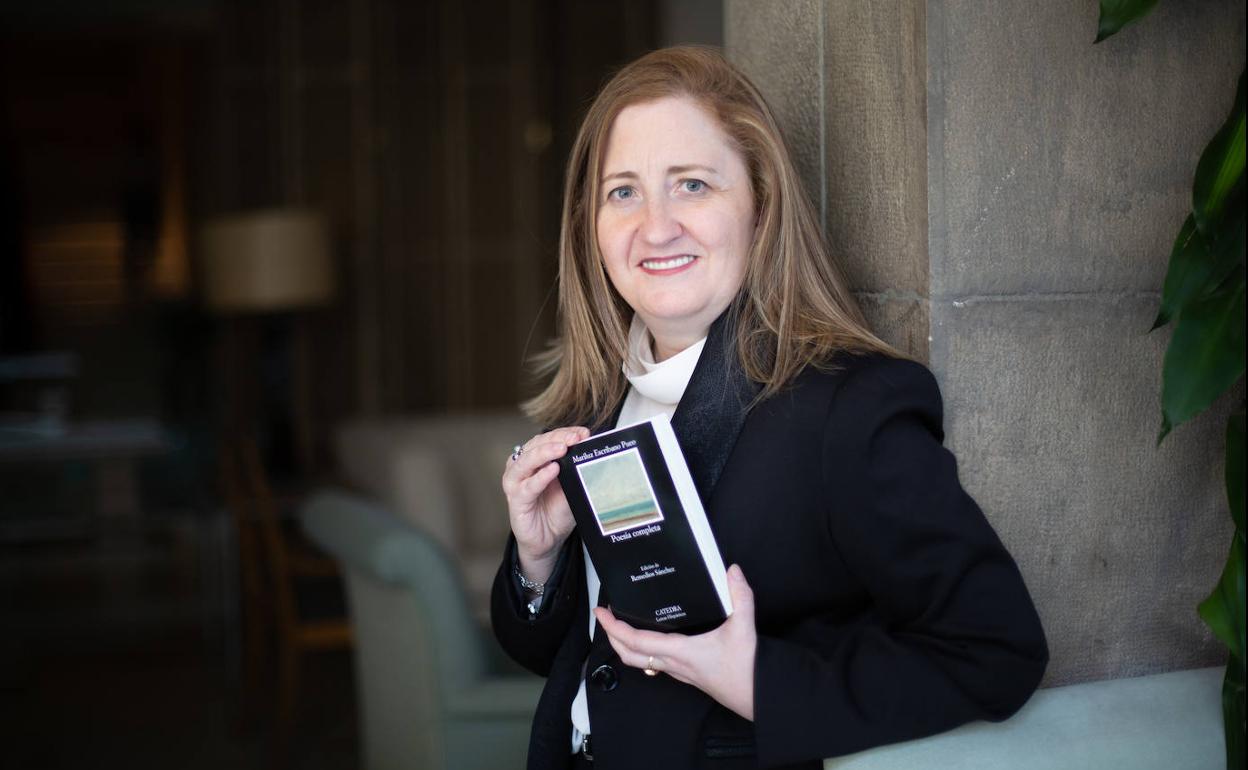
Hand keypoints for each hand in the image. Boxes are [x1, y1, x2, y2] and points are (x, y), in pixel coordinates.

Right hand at [501, 426, 590, 580]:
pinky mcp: (516, 500)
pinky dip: (540, 477)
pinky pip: (527, 486)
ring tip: (562, 449)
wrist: (548, 539)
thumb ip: (574, 469)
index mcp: (534, 459)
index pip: (548, 439)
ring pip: (527, 461)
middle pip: (536, 445)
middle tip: (575, 438)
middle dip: (557, 439)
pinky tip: (553, 470)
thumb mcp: (570, 486)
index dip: (565, 433)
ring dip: (545, 452)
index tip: (583, 433)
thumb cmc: (556, 510)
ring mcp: (516, 483)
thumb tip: (589, 450)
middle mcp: (522, 467)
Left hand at [594, 564, 757, 720]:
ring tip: (621, 626)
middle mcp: (674, 664)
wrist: (758, 697)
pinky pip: (656, 664)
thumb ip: (740, 597)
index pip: (637, 642)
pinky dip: (644, 651)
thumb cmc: (747, 669)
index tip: (601, 614)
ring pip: (641, 662)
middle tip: (604, 618)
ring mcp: (679, 672)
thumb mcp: (744, 627)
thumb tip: (732, 571)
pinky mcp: (687, 675)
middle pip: (629, 656)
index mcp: (680, 652)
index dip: (615, 628)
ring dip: (625, 646)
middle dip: (612, 637)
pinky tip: (652, 640)